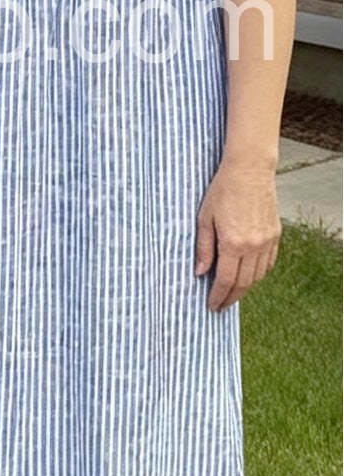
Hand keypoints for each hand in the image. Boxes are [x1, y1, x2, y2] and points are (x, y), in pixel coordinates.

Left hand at [194, 159, 281, 311]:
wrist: (249, 170)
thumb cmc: (222, 190)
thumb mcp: (204, 217)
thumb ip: (203, 247)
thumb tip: (200, 272)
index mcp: (233, 243)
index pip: (226, 280)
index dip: (218, 296)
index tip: (211, 305)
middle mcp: (253, 246)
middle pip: (243, 283)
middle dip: (231, 297)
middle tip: (220, 306)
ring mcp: (267, 241)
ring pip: (258, 276)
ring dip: (245, 288)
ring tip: (232, 293)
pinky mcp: (275, 234)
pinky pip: (268, 263)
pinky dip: (258, 274)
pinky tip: (249, 276)